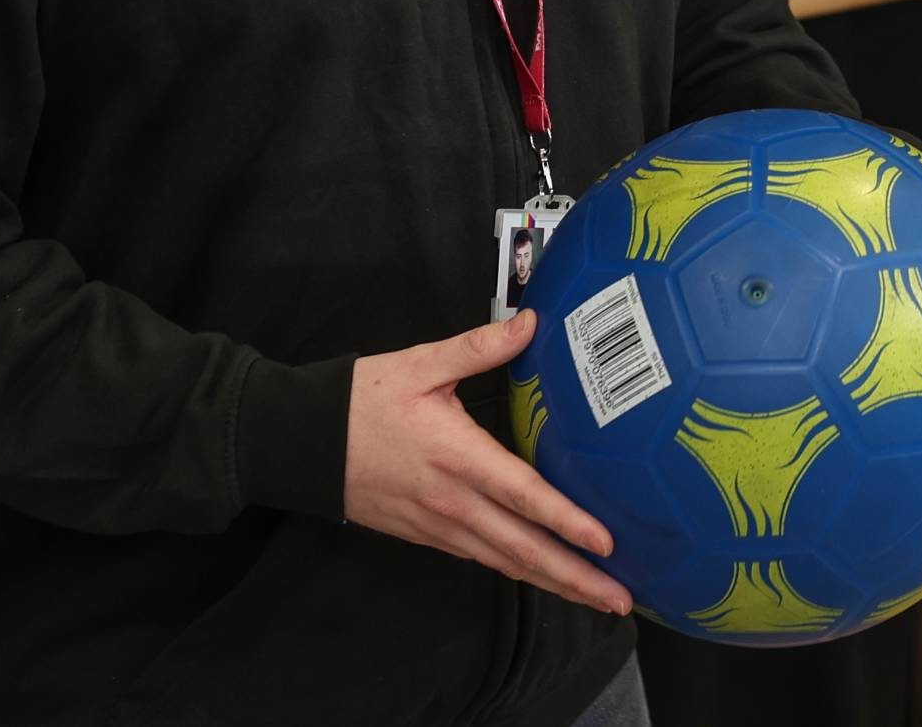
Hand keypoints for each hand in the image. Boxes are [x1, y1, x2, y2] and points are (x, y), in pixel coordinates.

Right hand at [343, 309, 633, 615]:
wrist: (301, 441)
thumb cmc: (360, 400)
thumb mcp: (420, 363)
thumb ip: (479, 347)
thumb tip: (531, 324)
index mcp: (457, 457)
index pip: (524, 496)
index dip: (568, 522)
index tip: (607, 543)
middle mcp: (452, 502)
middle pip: (523, 549)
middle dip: (575, 577)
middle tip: (620, 599)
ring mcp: (439, 526)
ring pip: (505, 562)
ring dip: (552, 582)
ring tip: (594, 596)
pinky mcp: (427, 534)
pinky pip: (482, 558)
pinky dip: (518, 571)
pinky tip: (543, 574)